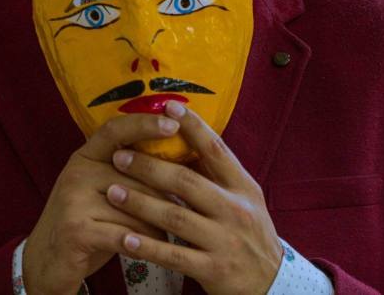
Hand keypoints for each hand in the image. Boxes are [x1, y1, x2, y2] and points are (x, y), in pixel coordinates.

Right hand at [22, 113, 182, 294]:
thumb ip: (128, 172)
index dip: (145, 123)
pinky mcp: (76, 230)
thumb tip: (180, 158)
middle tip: (183, 209)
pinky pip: (124, 233)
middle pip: (138, 176)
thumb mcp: (101, 188)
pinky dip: (142, 244)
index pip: (116, 129)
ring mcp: (74, 200)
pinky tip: (149, 249)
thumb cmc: (88, 221)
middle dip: (165, 197)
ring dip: (156, 225)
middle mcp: (77, 172)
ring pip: (136, 207)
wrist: (46, 261)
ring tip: (165, 234)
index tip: (174, 123)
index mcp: (85, 156)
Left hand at [104, 100, 283, 294]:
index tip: (167, 107)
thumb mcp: (245, 199)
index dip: (192, 126)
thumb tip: (186, 142)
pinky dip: (147, 246)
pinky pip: (173, 255)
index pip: (216, 150)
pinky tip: (124, 238)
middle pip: (186, 181)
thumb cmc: (250, 233)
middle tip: (119, 156)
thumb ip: (219, 176)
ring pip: (174, 216)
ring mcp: (223, 240)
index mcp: (243, 187)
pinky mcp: (212, 269)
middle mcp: (234, 210)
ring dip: (139, 203)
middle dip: (149, 167)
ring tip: (112, 191)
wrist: (271, 282)